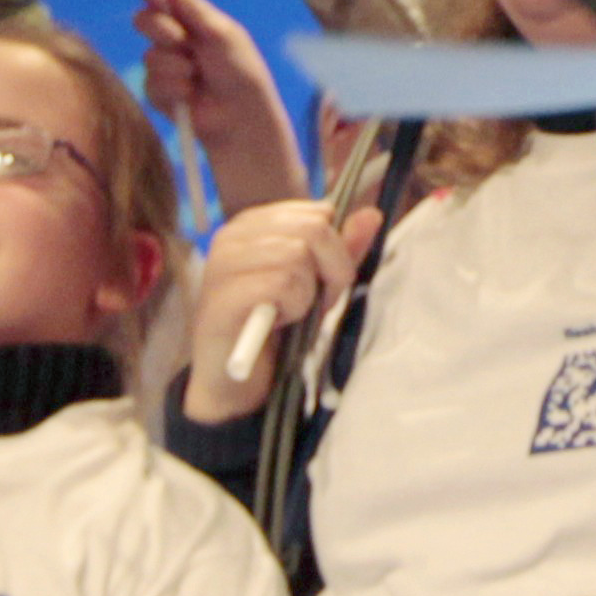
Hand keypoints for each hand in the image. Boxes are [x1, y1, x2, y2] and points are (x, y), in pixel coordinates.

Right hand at [133, 0, 306, 211]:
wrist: (242, 119)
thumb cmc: (241, 71)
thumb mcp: (221, 33)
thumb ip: (191, 5)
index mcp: (191, 16)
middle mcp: (174, 36)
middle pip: (143, 18)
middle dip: (161, 29)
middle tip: (183, 40)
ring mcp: (163, 64)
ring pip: (148, 54)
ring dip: (175, 65)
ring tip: (199, 75)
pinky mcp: (158, 92)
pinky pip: (150, 83)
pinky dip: (173, 88)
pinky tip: (191, 95)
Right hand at [176, 195, 384, 422]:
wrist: (232, 382)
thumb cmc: (273, 328)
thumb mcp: (318, 284)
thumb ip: (343, 250)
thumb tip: (372, 214)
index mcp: (253, 224)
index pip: (318, 212)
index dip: (334, 249)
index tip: (320, 281)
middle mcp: (233, 235)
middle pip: (313, 228)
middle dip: (329, 270)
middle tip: (312, 302)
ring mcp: (223, 263)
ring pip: (298, 254)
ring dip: (307, 294)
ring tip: (288, 314)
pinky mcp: (223, 295)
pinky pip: (282, 284)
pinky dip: (292, 308)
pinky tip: (275, 323)